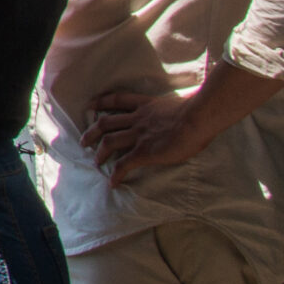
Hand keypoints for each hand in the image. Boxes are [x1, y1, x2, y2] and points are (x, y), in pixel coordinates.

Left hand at [82, 89, 209, 179]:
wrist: (199, 118)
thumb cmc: (198, 111)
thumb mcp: (178, 104)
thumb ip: (169, 109)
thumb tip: (178, 113)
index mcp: (146, 105)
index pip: (118, 100)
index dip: (101, 102)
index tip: (91, 105)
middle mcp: (138, 119)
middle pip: (106, 123)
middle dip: (92, 132)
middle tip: (84, 141)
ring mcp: (139, 135)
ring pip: (109, 142)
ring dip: (100, 153)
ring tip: (95, 162)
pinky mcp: (144, 151)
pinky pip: (124, 164)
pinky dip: (116, 174)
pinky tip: (113, 182)